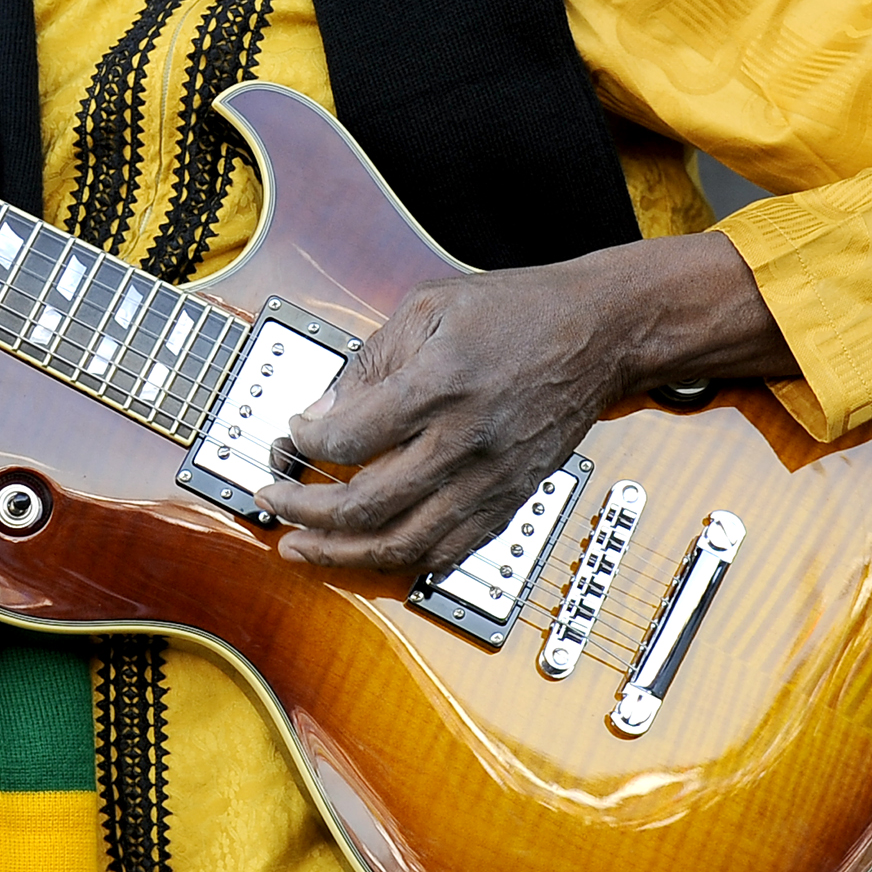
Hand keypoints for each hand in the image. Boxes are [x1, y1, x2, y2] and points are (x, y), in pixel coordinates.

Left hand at [256, 233, 792, 574]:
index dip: (307, 442)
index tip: (292, 434)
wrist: (599, 334)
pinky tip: (370, 558)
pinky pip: (450, 553)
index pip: (350, 438)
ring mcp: (489, 480)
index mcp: (440, 386)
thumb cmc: (518, 311)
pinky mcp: (509, 500)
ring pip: (403, 544)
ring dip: (341, 555)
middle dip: (305, 512)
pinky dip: (403, 564)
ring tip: (300, 550)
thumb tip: (325, 407)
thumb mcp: (430, 307)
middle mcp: (464, 442)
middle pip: (366, 504)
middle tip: (273, 501)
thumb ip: (373, 359)